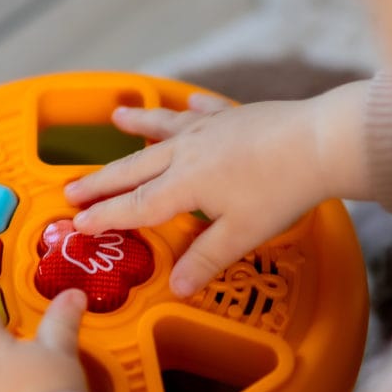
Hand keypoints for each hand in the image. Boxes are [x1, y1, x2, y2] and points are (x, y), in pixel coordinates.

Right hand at [64, 91, 330, 295]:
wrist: (320, 142)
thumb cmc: (281, 190)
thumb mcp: (242, 234)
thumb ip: (206, 259)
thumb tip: (176, 287)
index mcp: (184, 184)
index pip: (135, 205)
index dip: (105, 217)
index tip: (77, 224)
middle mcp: (187, 152)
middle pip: (135, 168)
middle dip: (101, 180)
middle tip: (71, 188)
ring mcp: (209, 129)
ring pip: (163, 129)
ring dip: (137, 126)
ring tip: (115, 118)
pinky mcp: (234, 116)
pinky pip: (203, 111)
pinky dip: (189, 109)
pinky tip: (186, 103)